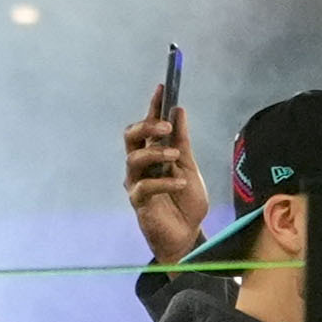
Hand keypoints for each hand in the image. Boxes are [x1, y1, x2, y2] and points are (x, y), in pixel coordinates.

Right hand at [123, 105, 209, 263]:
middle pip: (131, 136)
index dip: (154, 105)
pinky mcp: (138, 202)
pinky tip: (180, 182)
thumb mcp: (190, 167)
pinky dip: (164, 181)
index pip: (150, 124)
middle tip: (166, 125)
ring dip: (155, 152)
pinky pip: (144, 186)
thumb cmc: (186, 201)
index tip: (164, 86)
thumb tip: (179, 111)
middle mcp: (141, 165)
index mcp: (154, 153)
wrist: (188, 235)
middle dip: (146, 125)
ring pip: (133, 158)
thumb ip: (183, 141)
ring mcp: (137, 183)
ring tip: (176, 156)